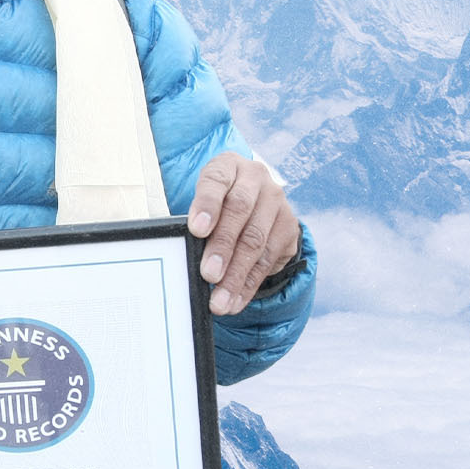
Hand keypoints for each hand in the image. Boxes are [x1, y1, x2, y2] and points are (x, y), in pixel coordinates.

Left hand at [186, 152, 299, 315]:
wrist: (254, 199)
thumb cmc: (216, 202)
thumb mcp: (203, 199)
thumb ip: (195, 219)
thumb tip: (180, 252)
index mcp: (229, 166)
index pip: (216, 181)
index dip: (207, 205)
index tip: (196, 229)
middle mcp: (256, 179)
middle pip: (239, 212)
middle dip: (222, 247)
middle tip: (207, 274)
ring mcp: (276, 202)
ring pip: (255, 241)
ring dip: (236, 276)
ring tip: (219, 301)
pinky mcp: (289, 227)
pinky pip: (268, 261)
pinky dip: (249, 285)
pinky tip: (234, 301)